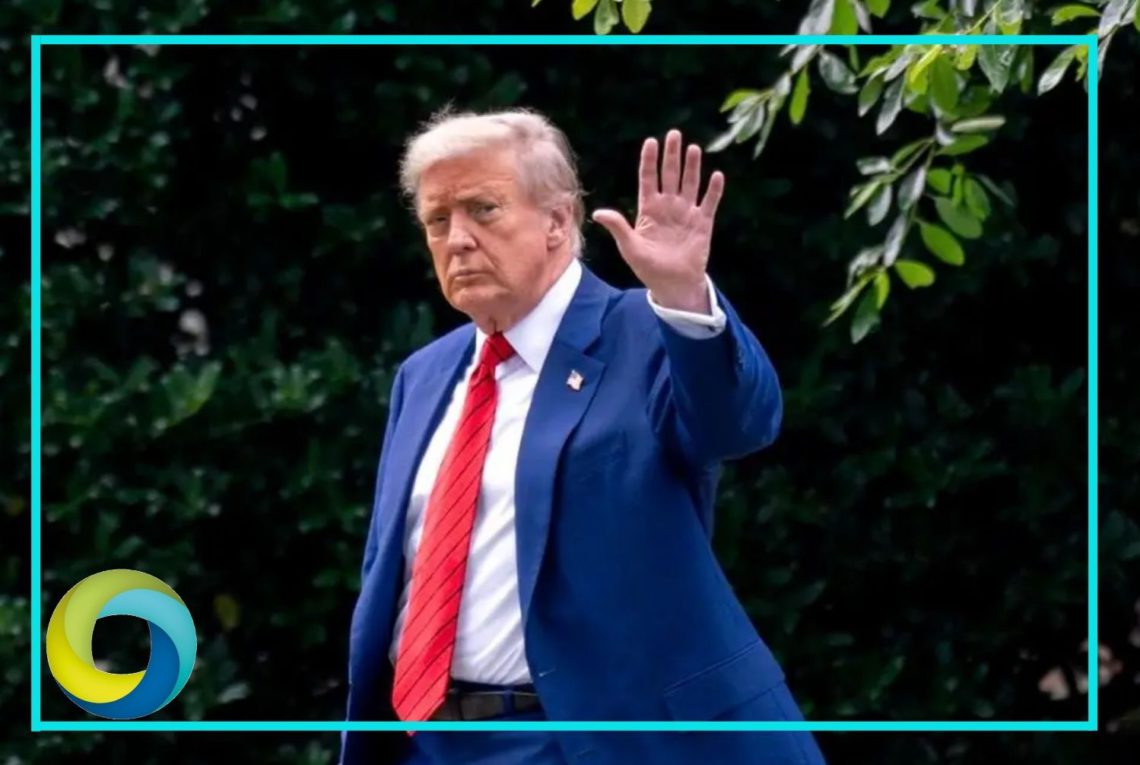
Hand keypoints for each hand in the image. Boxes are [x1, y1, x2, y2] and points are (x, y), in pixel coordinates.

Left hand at [592, 128, 725, 313]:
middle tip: (674, 134)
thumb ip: (618, 227)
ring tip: (693, 148)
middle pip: (670, 175)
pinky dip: (713, 190)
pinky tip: (716, 175)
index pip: (649, 179)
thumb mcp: (630, 247)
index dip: (649, 161)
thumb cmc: (648, 268)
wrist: (672, 285)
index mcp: (649, 210)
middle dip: (672, 155)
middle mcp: (668, 207)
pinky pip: (709, 203)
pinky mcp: (702, 224)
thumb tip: (598, 213)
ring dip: (692, 167)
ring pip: (690, 184)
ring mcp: (686, 214)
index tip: (651, 142)